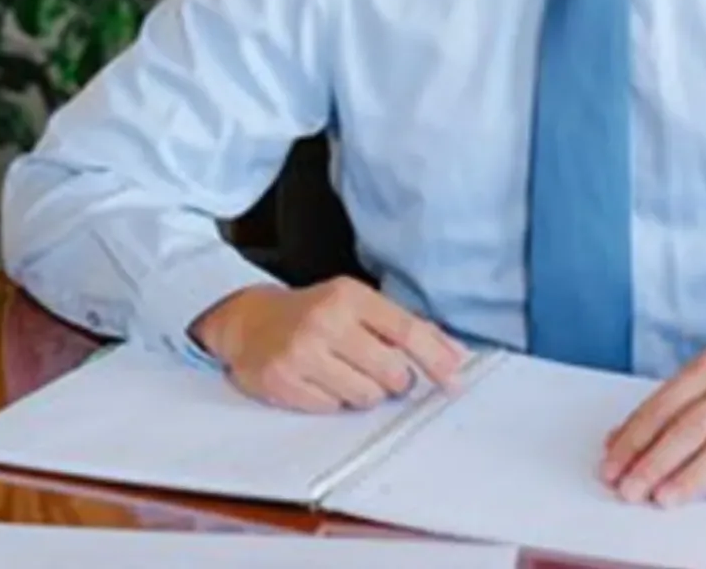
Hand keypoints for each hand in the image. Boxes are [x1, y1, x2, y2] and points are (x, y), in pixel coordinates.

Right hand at [190, 277, 467, 412]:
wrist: (250, 321)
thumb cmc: (312, 313)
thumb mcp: (356, 304)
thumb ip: (404, 326)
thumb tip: (455, 354)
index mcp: (349, 296)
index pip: (406, 330)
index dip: (437, 359)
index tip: (455, 380)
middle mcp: (326, 321)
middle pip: (392, 373)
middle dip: (395, 380)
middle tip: (379, 369)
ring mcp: (302, 353)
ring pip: (366, 397)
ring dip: (365, 392)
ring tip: (344, 372)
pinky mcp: (284, 382)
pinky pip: (334, 409)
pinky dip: (335, 400)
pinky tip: (321, 380)